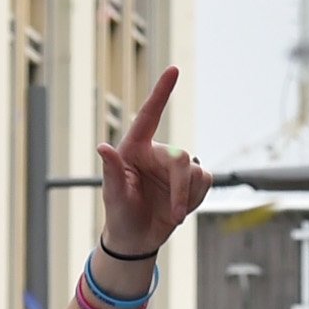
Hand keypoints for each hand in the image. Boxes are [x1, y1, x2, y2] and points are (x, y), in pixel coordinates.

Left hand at [92, 67, 213, 262]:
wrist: (136, 239)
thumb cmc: (119, 216)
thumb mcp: (113, 197)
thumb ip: (112, 172)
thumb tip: (102, 147)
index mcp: (134, 149)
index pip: (149, 116)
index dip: (162, 92)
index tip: (174, 69)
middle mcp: (156, 153)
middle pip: (181, 158)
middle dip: (181, 189)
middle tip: (176, 216)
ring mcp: (174, 166)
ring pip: (196, 172)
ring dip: (188, 198)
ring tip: (173, 216)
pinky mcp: (190, 180)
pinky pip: (205, 181)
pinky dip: (197, 199)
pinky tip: (181, 210)